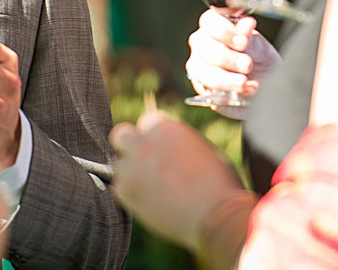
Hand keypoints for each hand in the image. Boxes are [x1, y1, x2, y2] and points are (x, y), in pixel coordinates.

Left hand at [110, 110, 248, 250]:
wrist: (216, 216)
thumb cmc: (219, 183)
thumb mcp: (202, 149)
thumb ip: (178, 142)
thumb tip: (168, 146)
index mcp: (165, 127)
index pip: (146, 121)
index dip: (153, 135)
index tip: (160, 148)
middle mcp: (144, 143)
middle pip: (121, 135)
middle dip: (129, 145)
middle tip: (143, 160)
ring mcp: (133, 168)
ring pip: (119, 165)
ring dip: (131, 172)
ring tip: (151, 186)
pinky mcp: (128, 193)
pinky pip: (119, 188)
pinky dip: (130, 193)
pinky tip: (148, 199)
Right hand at [185, 9, 279, 117]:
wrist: (264, 84)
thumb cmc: (259, 59)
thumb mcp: (260, 48)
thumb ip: (251, 38)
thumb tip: (247, 23)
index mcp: (214, 25)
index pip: (210, 21)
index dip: (225, 31)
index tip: (243, 42)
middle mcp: (201, 43)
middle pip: (203, 46)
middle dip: (227, 58)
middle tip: (247, 65)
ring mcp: (198, 64)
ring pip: (201, 70)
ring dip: (224, 78)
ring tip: (244, 83)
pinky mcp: (200, 86)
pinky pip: (205, 90)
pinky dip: (223, 92)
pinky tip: (239, 93)